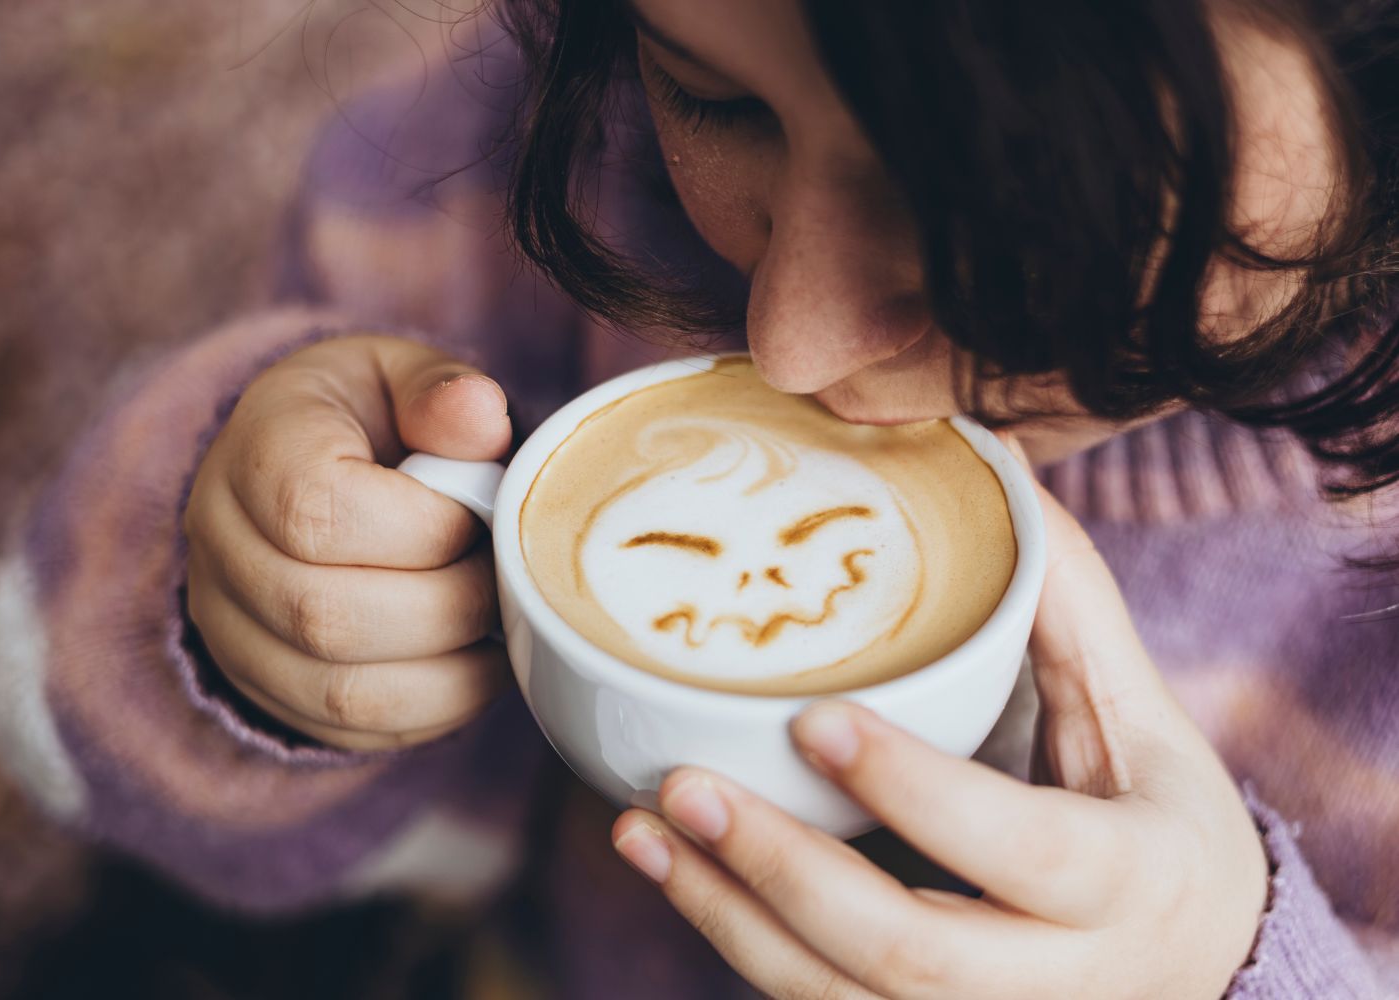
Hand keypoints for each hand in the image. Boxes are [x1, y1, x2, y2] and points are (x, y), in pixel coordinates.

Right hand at [184, 335, 511, 749]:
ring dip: (449, 668)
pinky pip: (353, 732)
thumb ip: (439, 391)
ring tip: (497, 622)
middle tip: (502, 577)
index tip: (474, 514)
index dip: (421, 528)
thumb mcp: (399, 376)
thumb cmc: (364, 421)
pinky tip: (472, 659)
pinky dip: (435, 707)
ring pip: (339, 693)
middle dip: (448, 606)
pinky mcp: (268, 691)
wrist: (298, 474)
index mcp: (255, 451)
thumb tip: (478, 415)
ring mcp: (232, 630)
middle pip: (323, 615)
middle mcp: (220, 547)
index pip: (315, 512)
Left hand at [612, 481, 1269, 998]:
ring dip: (730, 920)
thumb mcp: (1142, 725)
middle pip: (910, 957)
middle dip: (783, 872)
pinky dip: (741, 944)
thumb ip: (1071, 612)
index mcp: (1131, 880)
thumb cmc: (1163, 829)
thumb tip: (999, 468)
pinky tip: (676, 871)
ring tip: (642, 828)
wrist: (1204, 964)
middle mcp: (1063, 979)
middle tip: (681, 785)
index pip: (1022, 847)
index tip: (813, 719)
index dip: (915, 793)